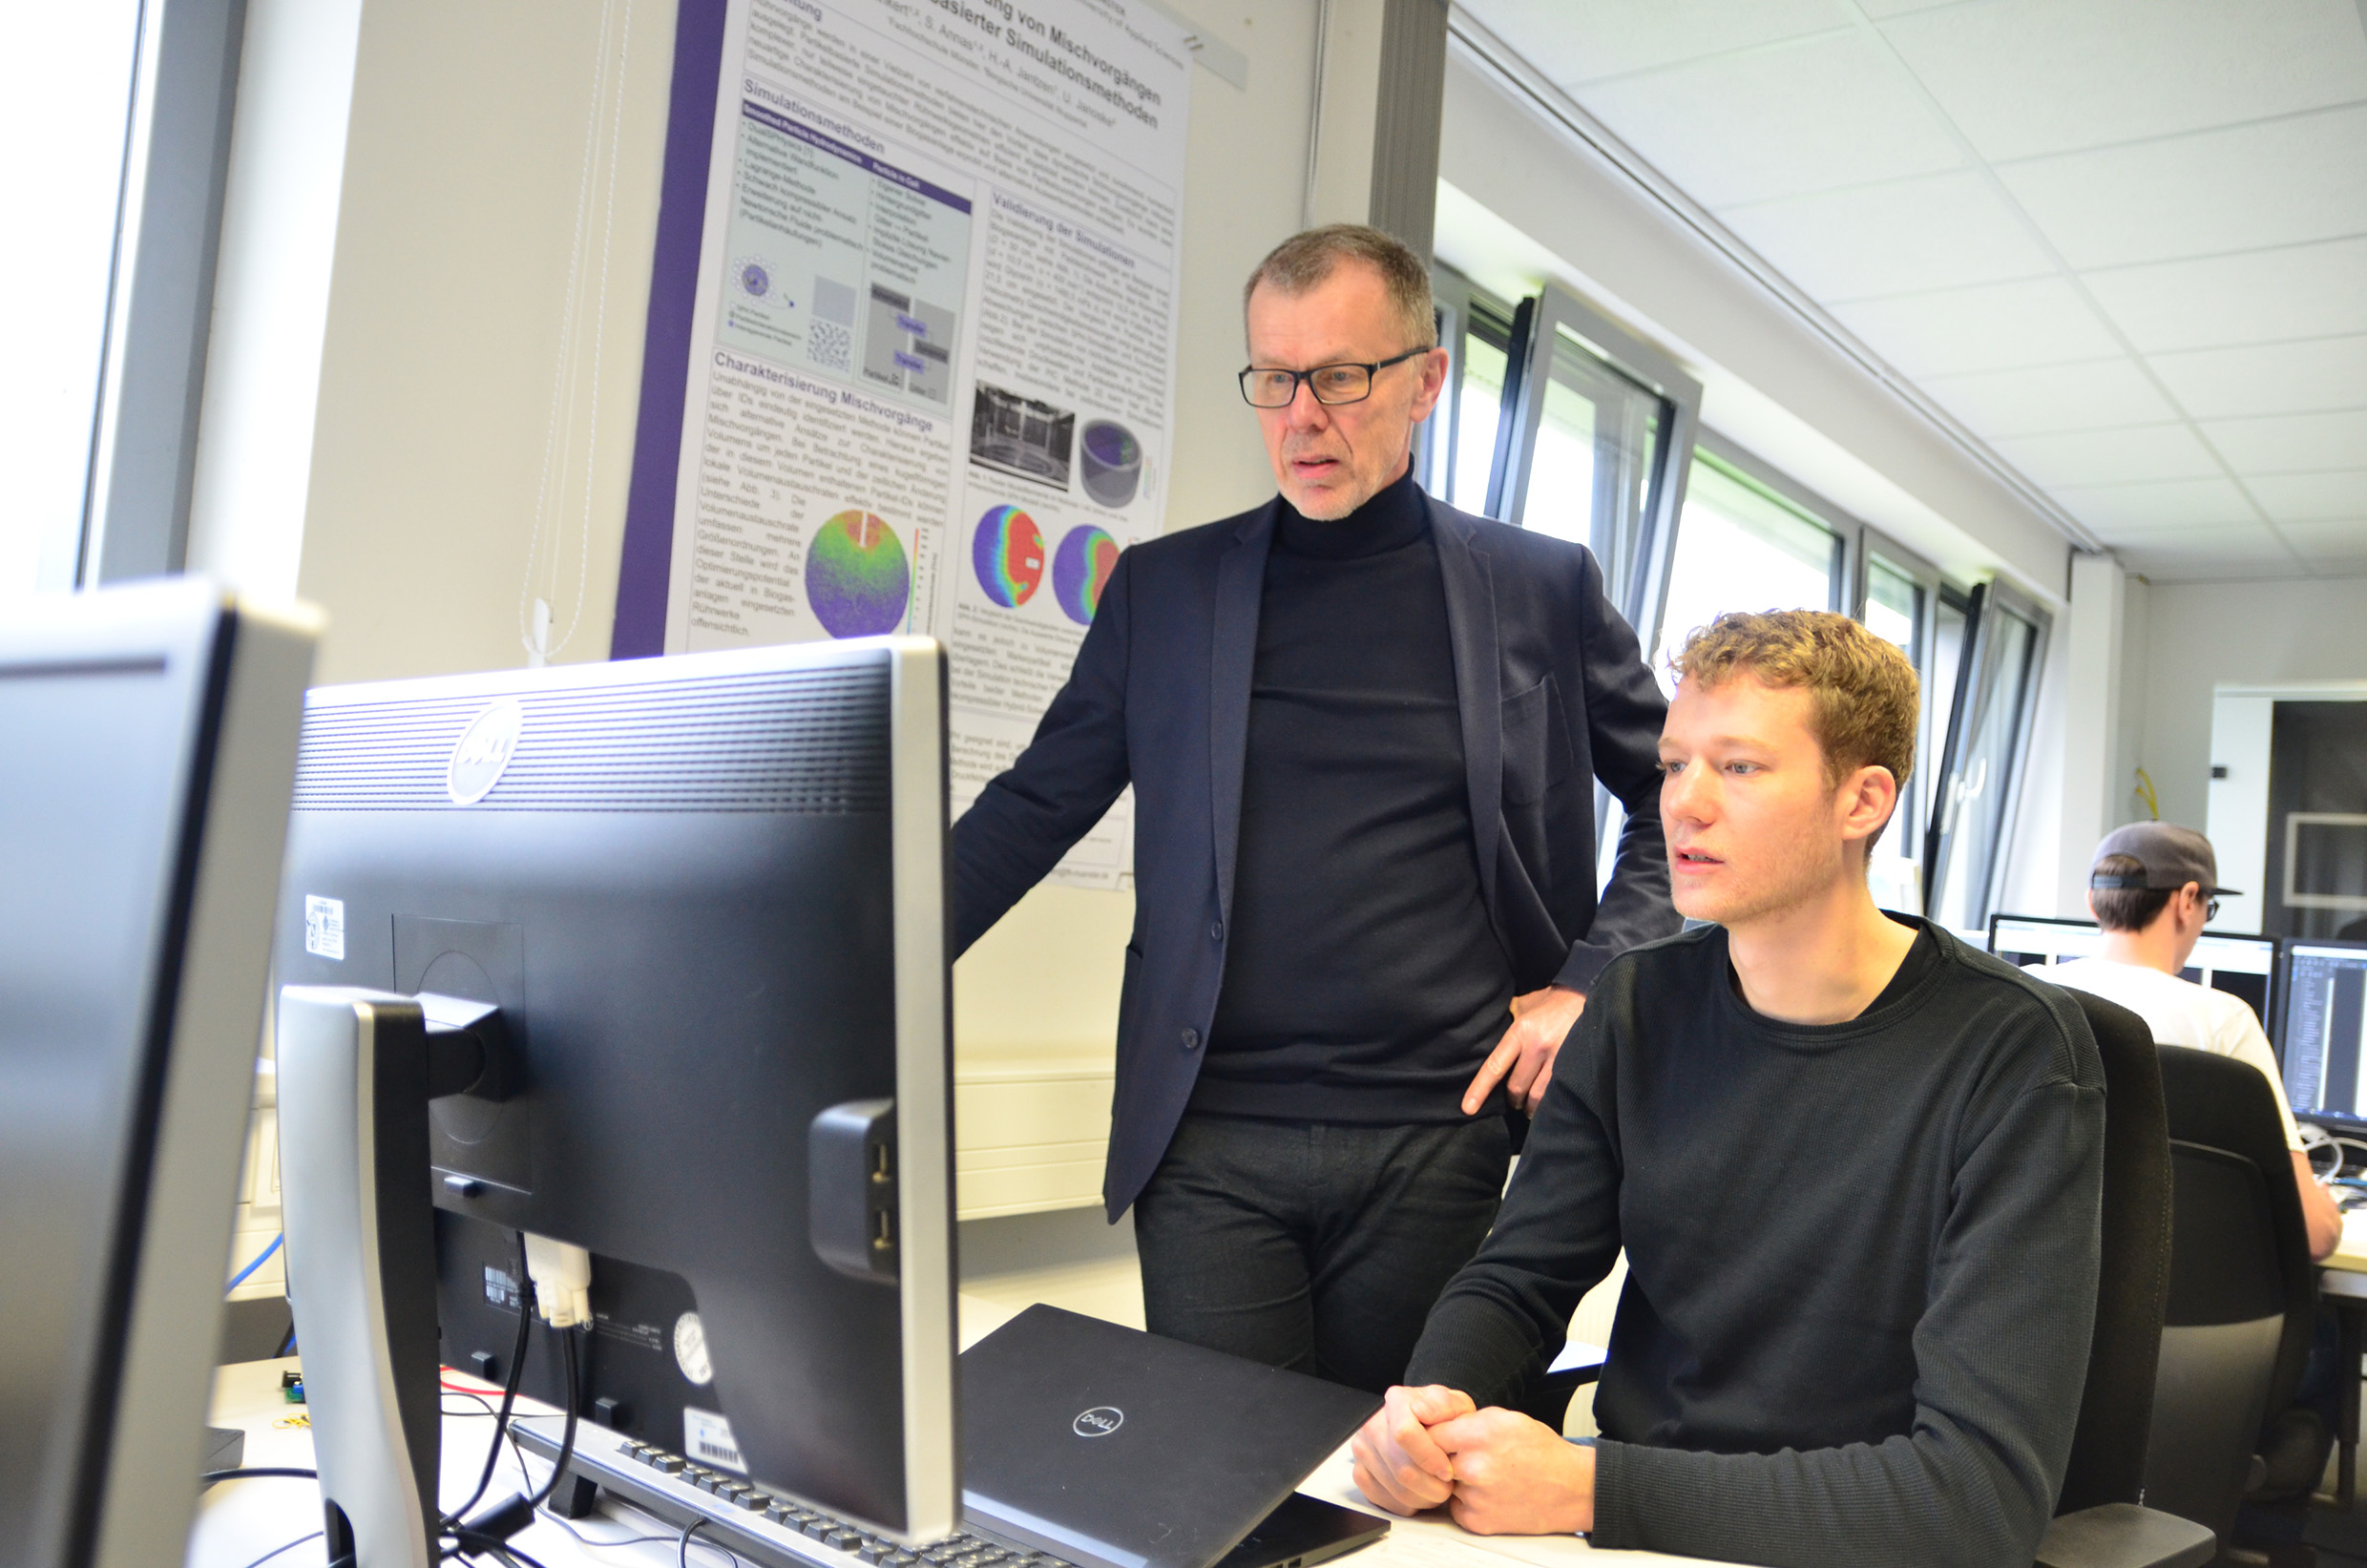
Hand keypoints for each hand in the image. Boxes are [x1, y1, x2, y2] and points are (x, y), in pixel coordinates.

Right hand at [1350, 1385, 1473, 1514]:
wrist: (1425, 1428)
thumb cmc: (1441, 1420)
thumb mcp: (1455, 1405)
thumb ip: (1445, 1405)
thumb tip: (1422, 1411)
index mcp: (1396, 1402)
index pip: (1404, 1434)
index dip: (1429, 1458)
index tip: (1447, 1470)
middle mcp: (1373, 1425)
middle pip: (1402, 1469)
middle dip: (1433, 1486)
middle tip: (1448, 1486)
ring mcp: (1363, 1451)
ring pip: (1396, 1490)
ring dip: (1424, 1498)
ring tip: (1437, 1489)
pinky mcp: (1361, 1474)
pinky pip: (1387, 1501)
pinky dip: (1409, 1505)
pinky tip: (1420, 1493)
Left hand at [1430, 1407, 1594, 1534]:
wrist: (1571, 1488)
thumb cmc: (1542, 1451)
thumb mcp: (1505, 1418)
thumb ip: (1467, 1420)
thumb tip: (1437, 1422)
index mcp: (1478, 1435)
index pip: (1429, 1432)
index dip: (1433, 1432)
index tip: (1439, 1435)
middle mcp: (1473, 1467)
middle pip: (1433, 1459)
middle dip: (1445, 1456)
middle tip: (1465, 1455)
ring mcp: (1474, 1497)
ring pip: (1445, 1483)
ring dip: (1456, 1479)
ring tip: (1485, 1474)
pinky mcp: (1477, 1521)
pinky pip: (1455, 1506)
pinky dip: (1466, 1500)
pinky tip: (1488, 1492)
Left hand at [1462, 986, 1583, 1114]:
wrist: (1585, 995)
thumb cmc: (1550, 1003)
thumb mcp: (1523, 1007)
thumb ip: (1507, 1024)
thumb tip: (1487, 1038)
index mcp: (1520, 1031)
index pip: (1495, 1066)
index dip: (1480, 1090)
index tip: (1469, 1108)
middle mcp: (1537, 1045)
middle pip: (1516, 1087)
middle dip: (1513, 1100)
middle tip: (1514, 1102)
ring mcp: (1558, 1057)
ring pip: (1537, 1096)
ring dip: (1530, 1107)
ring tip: (1529, 1107)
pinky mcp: (1574, 1065)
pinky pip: (1557, 1093)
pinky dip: (1548, 1103)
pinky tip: (1548, 1104)